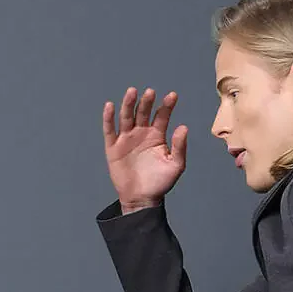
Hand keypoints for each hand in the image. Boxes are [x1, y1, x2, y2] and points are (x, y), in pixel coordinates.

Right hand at [103, 86, 187, 206]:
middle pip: (143, 112)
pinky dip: (109, 118)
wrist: (142, 199)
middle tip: (150, 92)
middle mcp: (141, 133)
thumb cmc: (160, 183)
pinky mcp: (113, 147)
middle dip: (146, 102)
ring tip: (132, 92)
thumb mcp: (175, 166)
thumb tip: (183, 127)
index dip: (166, 105)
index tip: (173, 96)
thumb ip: (180, 147)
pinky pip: (110, 130)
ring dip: (128, 104)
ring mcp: (127, 138)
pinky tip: (110, 106)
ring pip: (126, 116)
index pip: (161, 116)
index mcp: (157, 135)